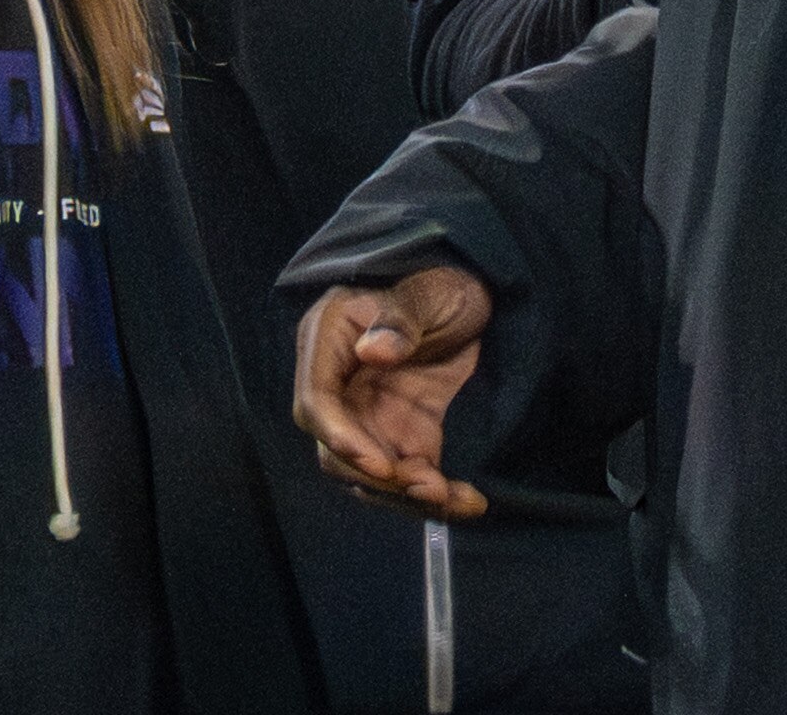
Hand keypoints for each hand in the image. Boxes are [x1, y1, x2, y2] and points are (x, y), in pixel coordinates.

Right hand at [291, 266, 493, 520]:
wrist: (470, 298)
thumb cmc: (440, 283)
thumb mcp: (426, 292)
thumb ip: (400, 319)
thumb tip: (373, 350)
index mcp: (329, 342)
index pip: (316, 402)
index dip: (340, 437)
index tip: (379, 462)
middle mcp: (341, 387)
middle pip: (337, 451)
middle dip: (378, 476)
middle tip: (426, 485)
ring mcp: (370, 415)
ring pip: (370, 474)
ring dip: (406, 495)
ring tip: (450, 496)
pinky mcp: (403, 435)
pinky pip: (409, 475)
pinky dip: (436, 494)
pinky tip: (468, 502)